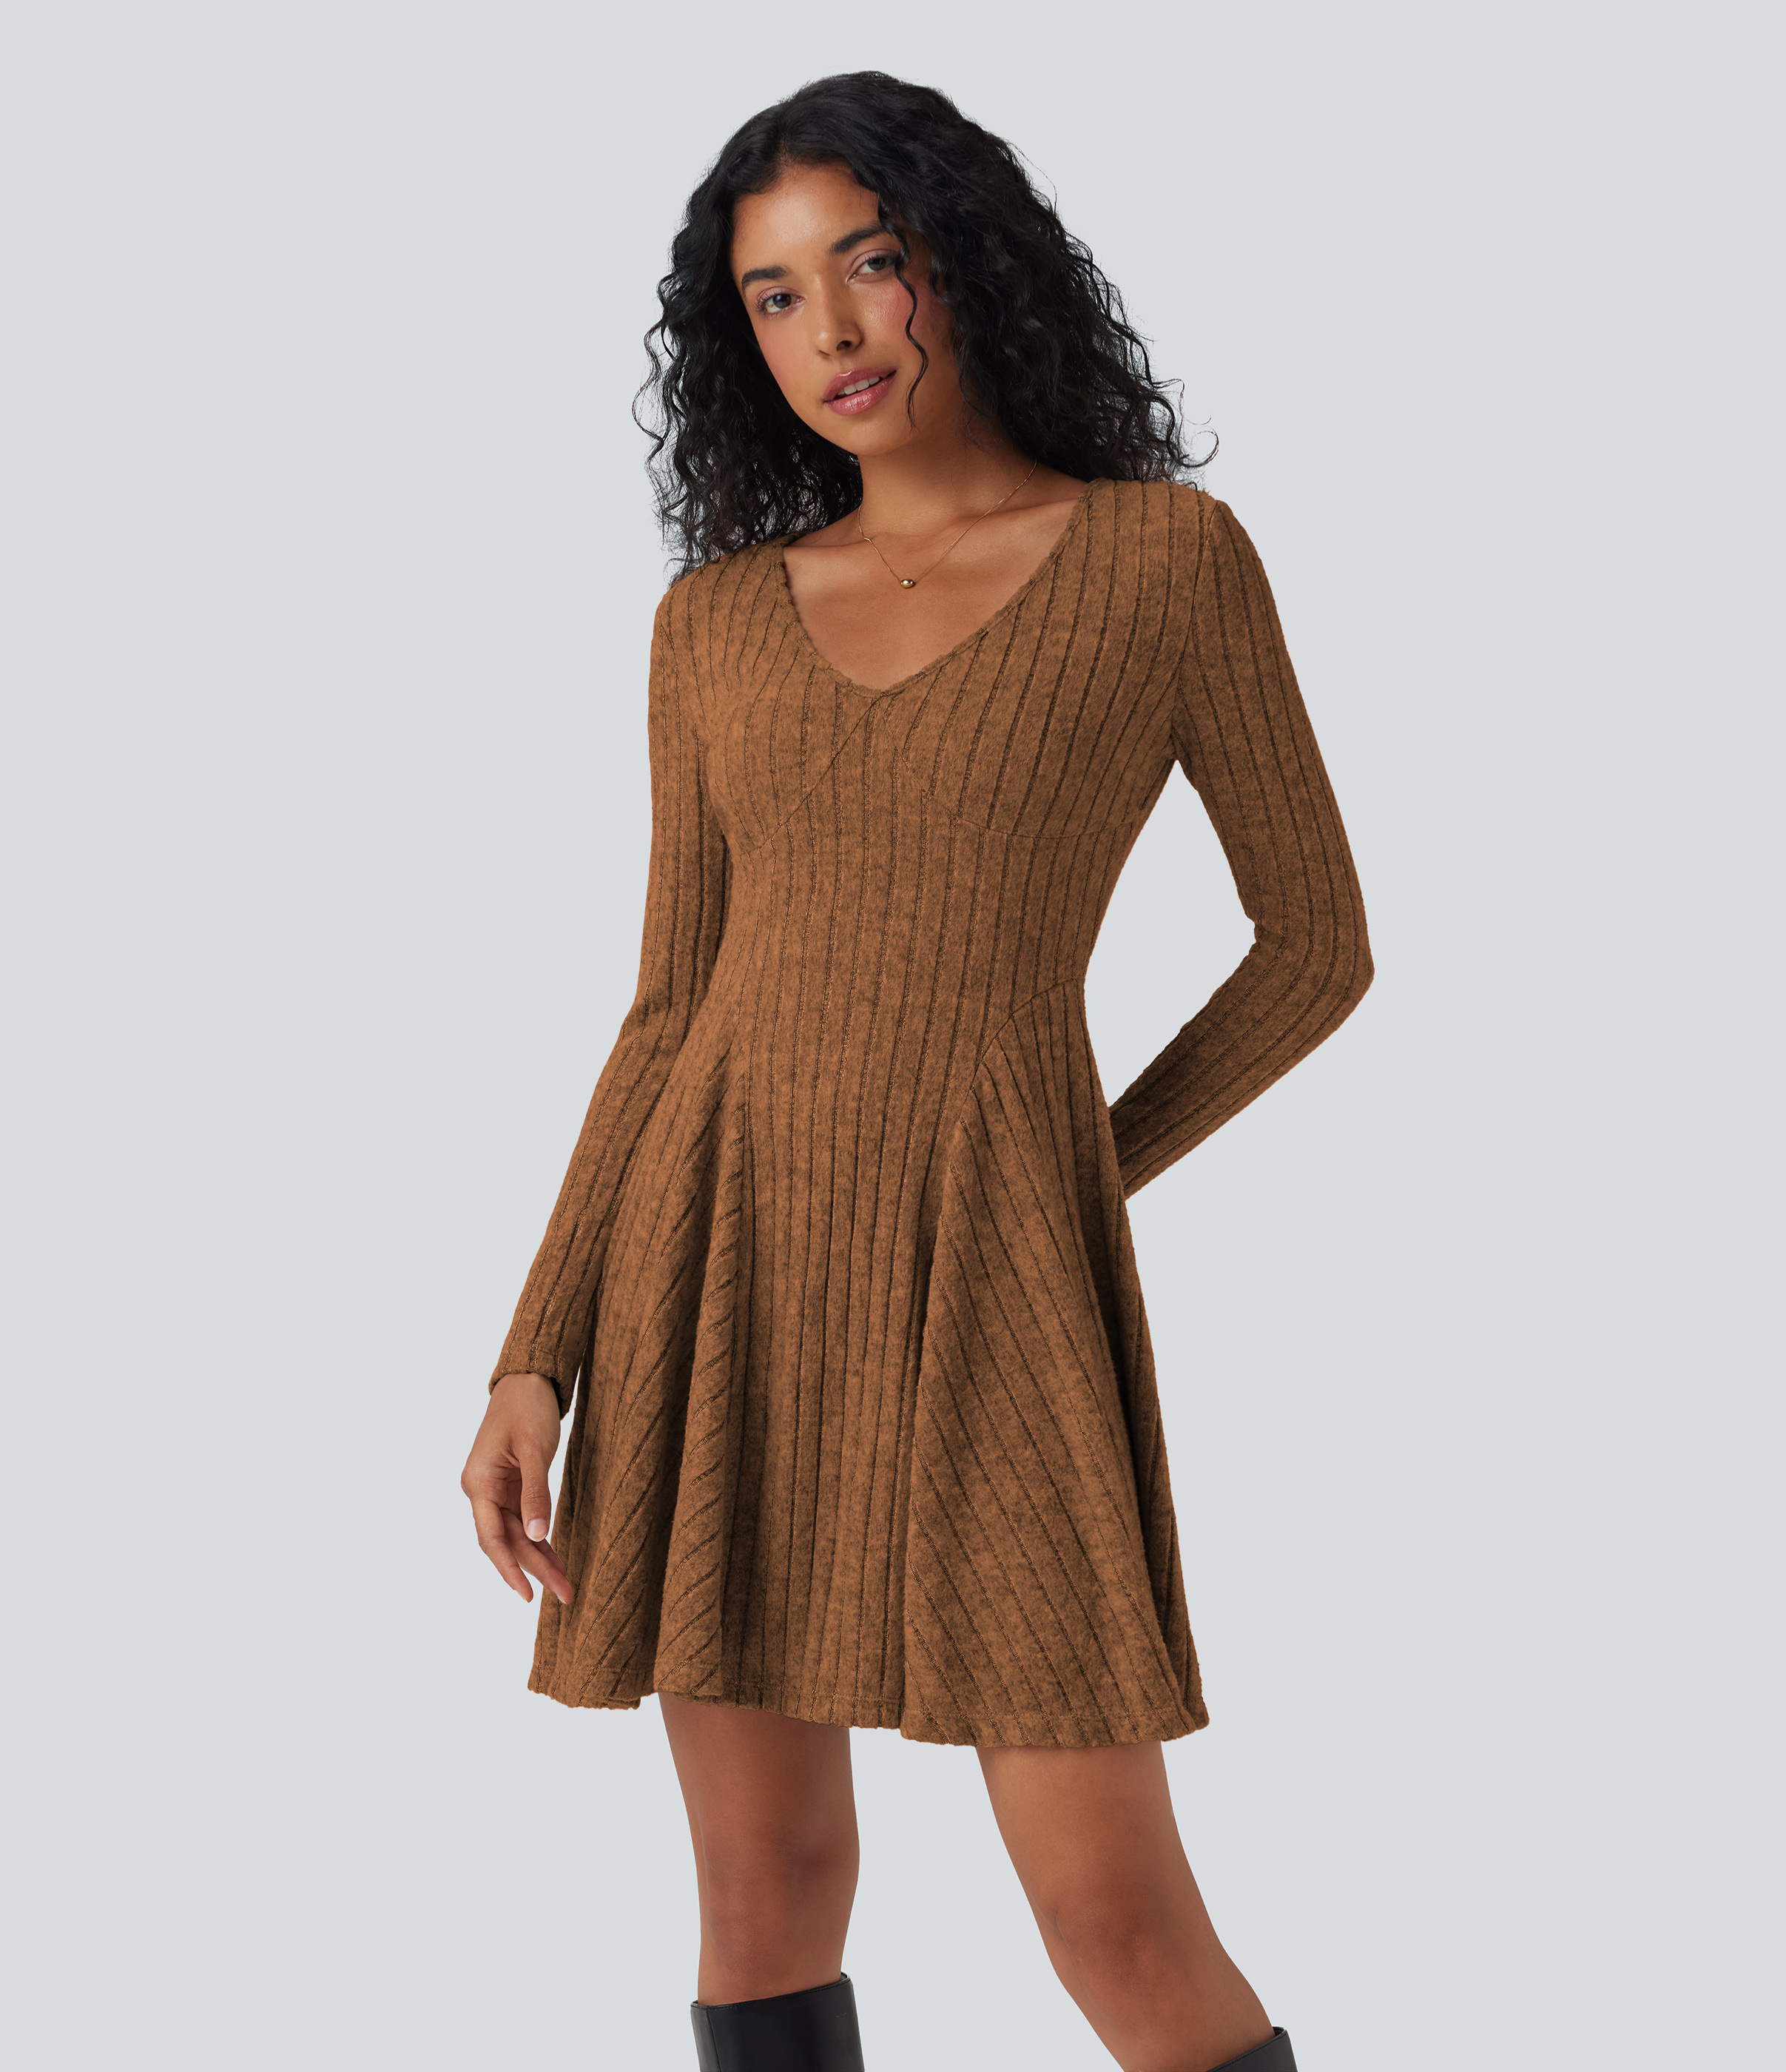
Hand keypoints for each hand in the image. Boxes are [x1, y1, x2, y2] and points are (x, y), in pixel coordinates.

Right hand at [461, 1372, 573, 1604]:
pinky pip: (522, 1520)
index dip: (510, 1568)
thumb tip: (537, 1535)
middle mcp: (481, 1490)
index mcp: (479, 1482)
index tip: (528, 1595)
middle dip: (534, 1569)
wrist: (526, 1380)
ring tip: (564, 1585)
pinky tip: (553, 1558)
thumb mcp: (535, 1449)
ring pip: (516, 1534)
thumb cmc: (528, 1408)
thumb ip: (535, 1492)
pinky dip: (538, 1539)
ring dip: (538, 1558)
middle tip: (565, 1594)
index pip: (493, 1538)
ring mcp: (494, 1489)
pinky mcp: (509, 1485)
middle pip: (507, 1541)